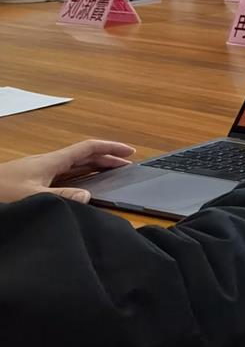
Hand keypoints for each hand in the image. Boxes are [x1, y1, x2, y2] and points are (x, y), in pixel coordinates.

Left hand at [0, 140, 134, 204]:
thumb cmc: (0, 193)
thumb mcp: (32, 198)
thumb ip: (62, 198)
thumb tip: (88, 195)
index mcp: (51, 161)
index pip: (88, 148)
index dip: (110, 148)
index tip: (130, 152)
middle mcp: (47, 163)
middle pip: (83, 156)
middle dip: (106, 159)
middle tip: (126, 167)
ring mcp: (38, 171)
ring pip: (73, 165)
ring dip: (93, 168)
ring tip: (110, 175)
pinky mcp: (30, 181)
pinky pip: (63, 174)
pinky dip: (78, 177)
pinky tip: (80, 187)